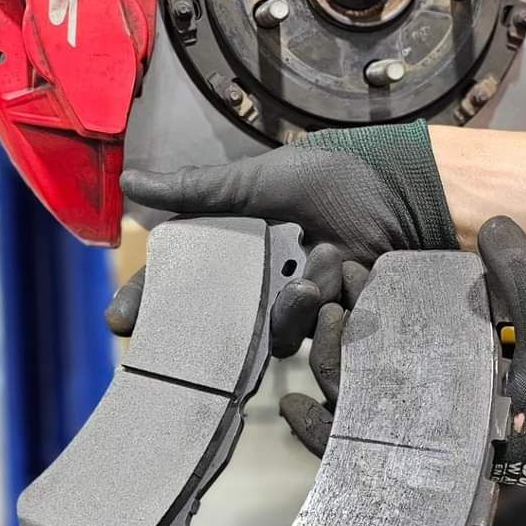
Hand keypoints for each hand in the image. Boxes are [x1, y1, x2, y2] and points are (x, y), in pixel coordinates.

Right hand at [105, 120, 455, 356]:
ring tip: (317, 274)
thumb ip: (199, 189)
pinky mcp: (336, 318)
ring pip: (270, 332)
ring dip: (289, 307)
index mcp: (245, 241)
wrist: (403, 193)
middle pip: (219, 319)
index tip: (121, 320)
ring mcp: (302, 300)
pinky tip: (342, 273)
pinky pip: (314, 335)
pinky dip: (326, 307)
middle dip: (201, 337)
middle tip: (182, 348)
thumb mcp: (260, 181)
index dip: (153, 298)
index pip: (187, 277)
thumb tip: (130, 183)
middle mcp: (267, 275)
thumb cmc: (335, 177)